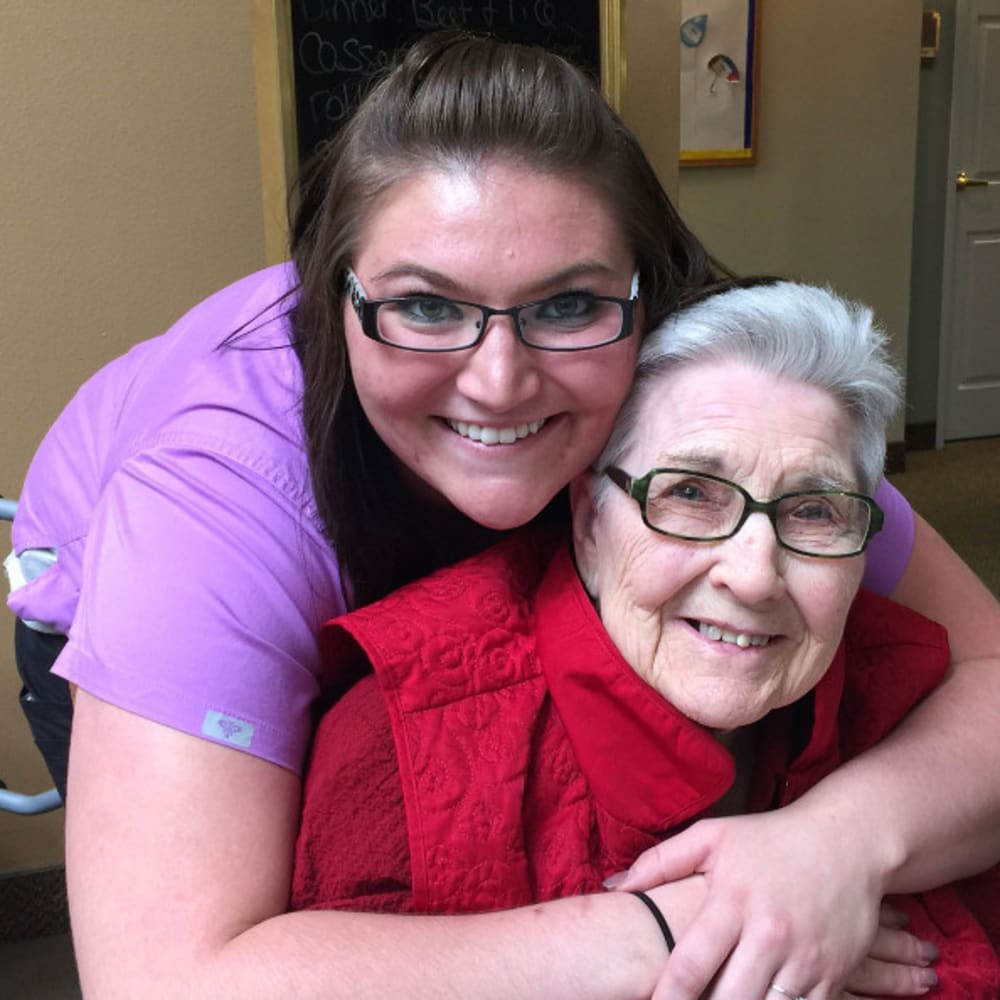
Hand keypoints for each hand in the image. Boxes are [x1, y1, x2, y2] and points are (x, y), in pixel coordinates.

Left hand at [610, 811, 937, 999]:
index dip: (665, 998)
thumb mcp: (712, 837)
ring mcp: (803, 960)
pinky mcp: (832, 977)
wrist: (848, 841)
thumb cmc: (770, 839)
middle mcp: (768, 935)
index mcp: (732, 901)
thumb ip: (660, 862)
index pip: (691, 965)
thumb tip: (614, 887)